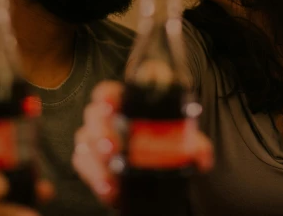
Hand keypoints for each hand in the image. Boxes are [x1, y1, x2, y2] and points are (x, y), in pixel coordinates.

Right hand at [72, 80, 213, 205]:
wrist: (159, 179)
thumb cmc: (167, 148)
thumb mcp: (184, 143)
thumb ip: (195, 145)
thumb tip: (200, 155)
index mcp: (127, 105)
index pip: (110, 93)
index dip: (106, 95)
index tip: (109, 104)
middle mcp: (107, 119)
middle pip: (93, 116)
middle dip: (101, 131)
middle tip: (113, 147)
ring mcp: (96, 140)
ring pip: (85, 141)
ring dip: (96, 159)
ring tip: (111, 177)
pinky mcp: (91, 163)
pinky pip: (82, 164)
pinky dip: (93, 177)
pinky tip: (109, 189)